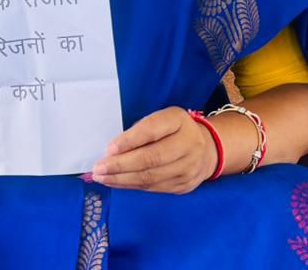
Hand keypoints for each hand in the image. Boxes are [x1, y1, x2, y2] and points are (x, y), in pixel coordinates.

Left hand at [91, 107, 217, 194]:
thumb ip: (142, 130)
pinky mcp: (184, 185)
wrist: (207, 149)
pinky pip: (154, 188)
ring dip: (122, 179)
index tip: (109, 148)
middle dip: (121, 165)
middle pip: (151, 158)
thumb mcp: (162, 119)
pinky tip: (117, 182)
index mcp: (179, 121)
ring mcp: (189, 168)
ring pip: (151, 177)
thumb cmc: (174, 130)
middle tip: (99, 168)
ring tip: (102, 177)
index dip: (129, 140)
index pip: (152, 130)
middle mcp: (188, 144)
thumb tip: (114, 150)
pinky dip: (132, 185)